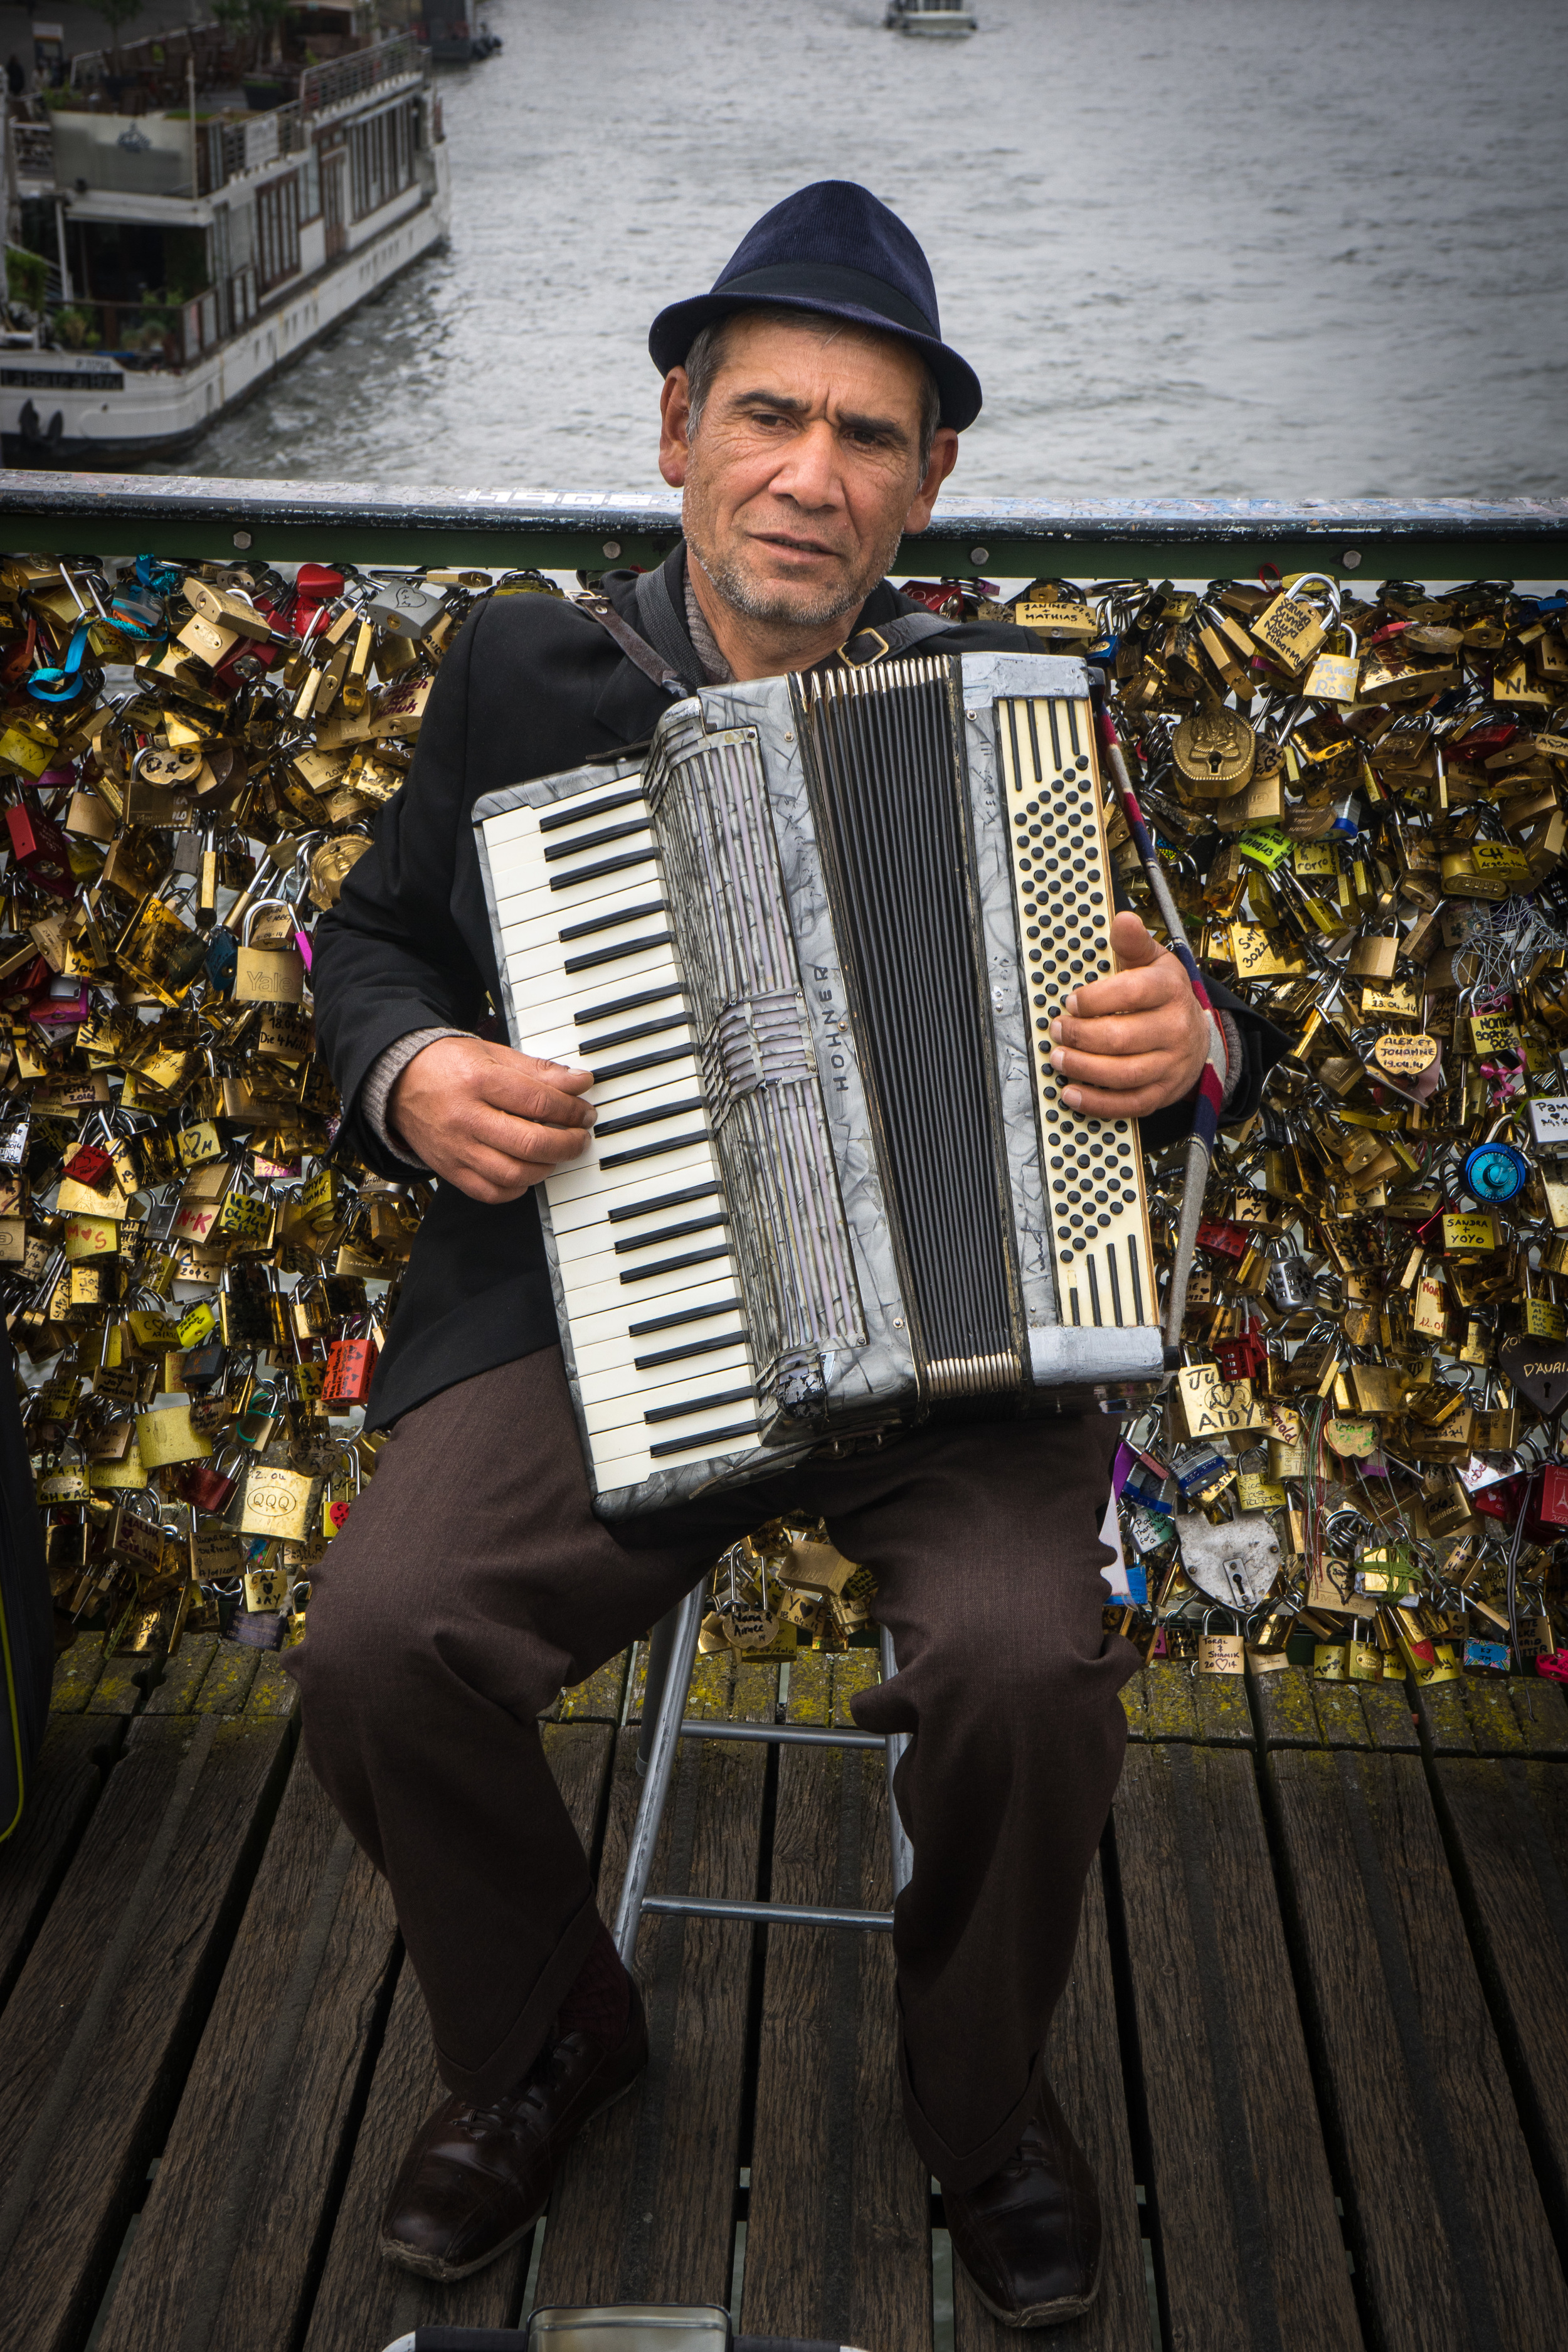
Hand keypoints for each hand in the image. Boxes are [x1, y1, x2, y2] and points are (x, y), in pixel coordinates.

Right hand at [390, 1035, 594, 1203]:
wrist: (398, 1083)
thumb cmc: (447, 1065)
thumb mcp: (494, 1054)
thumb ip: (538, 1070)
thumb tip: (578, 1082)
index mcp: (479, 1081)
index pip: (539, 1101)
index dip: (572, 1109)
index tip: (585, 1111)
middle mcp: (466, 1118)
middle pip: (531, 1142)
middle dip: (568, 1143)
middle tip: (580, 1137)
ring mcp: (457, 1148)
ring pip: (514, 1173)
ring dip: (547, 1167)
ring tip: (556, 1153)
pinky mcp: (450, 1170)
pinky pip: (491, 1192)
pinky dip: (517, 1187)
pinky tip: (527, 1171)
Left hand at [1047, 912, 1211, 1117]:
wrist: (1199, 1036)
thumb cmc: (1165, 996)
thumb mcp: (1154, 962)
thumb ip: (1133, 943)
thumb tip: (1122, 920)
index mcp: (1170, 990)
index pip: (1131, 994)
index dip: (1095, 1000)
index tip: (1071, 1002)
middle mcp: (1175, 1028)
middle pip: (1122, 1038)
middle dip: (1081, 1036)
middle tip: (1057, 1031)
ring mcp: (1171, 1064)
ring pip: (1124, 1073)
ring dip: (1083, 1068)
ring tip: (1058, 1058)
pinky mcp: (1162, 1092)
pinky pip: (1129, 1104)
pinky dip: (1097, 1103)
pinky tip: (1072, 1093)